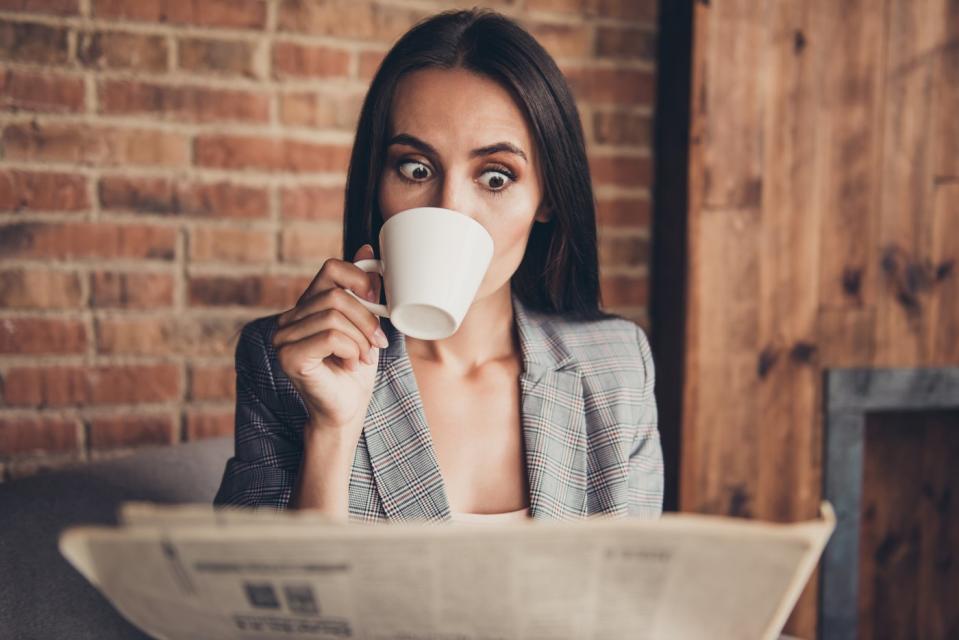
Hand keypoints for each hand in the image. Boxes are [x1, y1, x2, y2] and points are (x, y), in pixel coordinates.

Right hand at [272, 244, 387, 433]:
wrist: (348, 409)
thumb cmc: (356, 369)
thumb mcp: (365, 324)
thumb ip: (362, 290)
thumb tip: (368, 249)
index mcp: (307, 305)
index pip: (331, 268)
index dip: (360, 277)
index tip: (378, 300)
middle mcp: (289, 318)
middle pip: (336, 294)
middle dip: (366, 319)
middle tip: (377, 342)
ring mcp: (284, 337)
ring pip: (334, 315)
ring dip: (360, 338)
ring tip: (365, 356)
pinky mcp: (288, 356)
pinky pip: (330, 336)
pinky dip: (351, 349)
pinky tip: (352, 364)